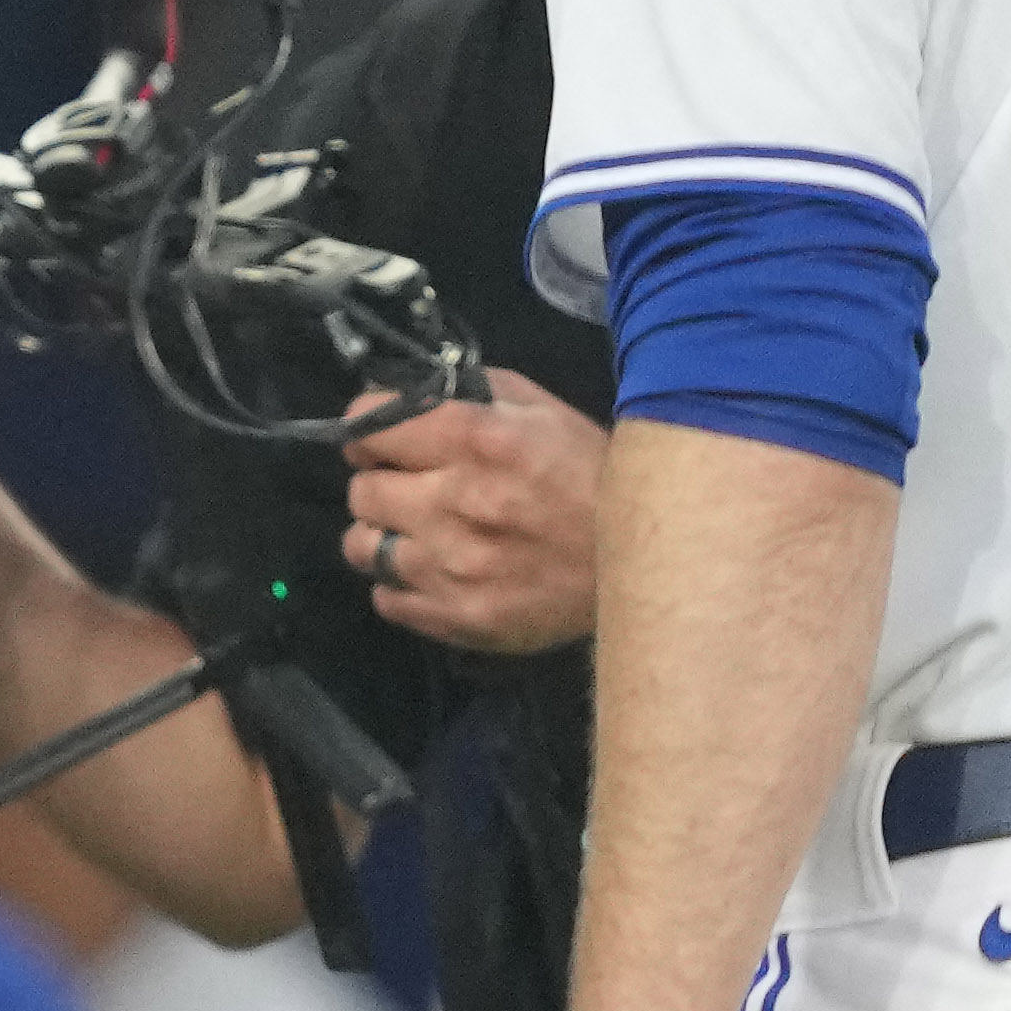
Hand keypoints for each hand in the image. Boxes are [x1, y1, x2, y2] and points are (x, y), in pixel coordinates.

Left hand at [342, 374, 603, 653]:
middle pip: (361, 491)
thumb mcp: (543, 411)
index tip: (385, 441)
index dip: (370, 431)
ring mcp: (454, 567)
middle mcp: (457, 502)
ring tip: (419, 535)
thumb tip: (407, 393)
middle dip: (381, 484)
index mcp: (478, 440)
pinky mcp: (460, 618)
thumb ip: (472, 396)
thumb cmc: (592, 474)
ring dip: (383, 536)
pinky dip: (403, 585)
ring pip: (360, 547)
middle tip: (412, 489)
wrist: (650, 558)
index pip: (368, 426)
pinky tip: (438, 572)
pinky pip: (386, 599)